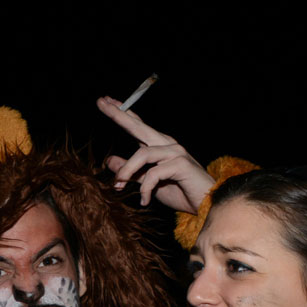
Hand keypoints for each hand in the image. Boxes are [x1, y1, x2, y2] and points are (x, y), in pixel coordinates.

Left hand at [96, 96, 212, 211]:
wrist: (205, 205)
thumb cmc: (179, 192)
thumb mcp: (147, 182)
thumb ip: (131, 171)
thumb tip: (109, 160)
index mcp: (159, 146)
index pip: (137, 126)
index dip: (122, 113)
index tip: (105, 101)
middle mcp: (167, 144)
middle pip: (139, 126)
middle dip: (118, 114)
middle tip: (101, 102)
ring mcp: (175, 152)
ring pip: (142, 155)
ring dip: (127, 172)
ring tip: (118, 187)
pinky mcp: (181, 164)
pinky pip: (153, 173)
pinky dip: (145, 189)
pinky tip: (144, 200)